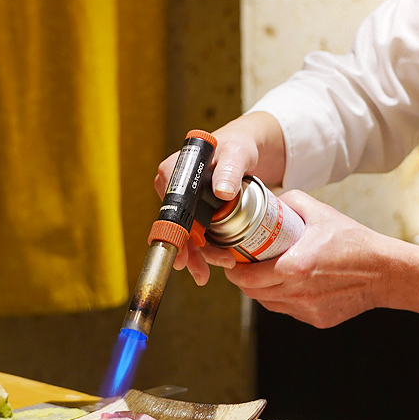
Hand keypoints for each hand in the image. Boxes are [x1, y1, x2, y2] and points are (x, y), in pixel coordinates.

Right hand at [154, 112, 285, 284]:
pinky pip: (194, 230)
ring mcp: (183, 197)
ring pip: (185, 232)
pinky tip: (215, 258)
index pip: (172, 211)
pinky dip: (203, 246)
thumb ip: (230, 170)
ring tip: (215, 269)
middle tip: (203, 274)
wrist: (246, 147)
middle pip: (177, 226)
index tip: (183, 258)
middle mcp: (173, 185)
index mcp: (175, 171)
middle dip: (189, 254)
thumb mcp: (237, 154)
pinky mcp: (194, 206)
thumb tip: (223, 192)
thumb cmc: (239, 145)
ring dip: (198, 255)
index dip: (177, 237)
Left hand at [225, 190, 418, 325]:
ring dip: (262, 290)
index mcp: (294, 267)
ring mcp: (306, 309)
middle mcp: (298, 292)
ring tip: (267, 273)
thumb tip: (270, 201)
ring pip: (268, 304)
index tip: (232, 259)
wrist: (384, 271)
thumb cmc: (354, 241)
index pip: (246, 276)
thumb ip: (290, 202)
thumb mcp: (320, 212)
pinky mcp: (316, 319)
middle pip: (252, 293)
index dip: (233, 269)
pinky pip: (288, 310)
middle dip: (244, 279)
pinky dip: (284, 298)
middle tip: (245, 264)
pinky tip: (292, 283)